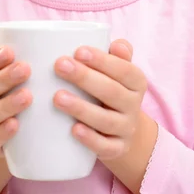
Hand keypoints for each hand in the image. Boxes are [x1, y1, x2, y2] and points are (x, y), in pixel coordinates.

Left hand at [53, 39, 146, 160]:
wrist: (122, 130)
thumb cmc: (111, 88)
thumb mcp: (118, 70)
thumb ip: (118, 54)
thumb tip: (115, 43)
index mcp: (136, 81)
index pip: (123, 69)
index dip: (102, 60)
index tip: (78, 51)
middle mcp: (134, 105)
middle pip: (111, 92)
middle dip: (84, 78)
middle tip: (60, 65)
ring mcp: (125, 129)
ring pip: (105, 120)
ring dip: (81, 108)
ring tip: (57, 97)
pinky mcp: (116, 149)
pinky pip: (104, 147)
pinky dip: (90, 139)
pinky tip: (73, 129)